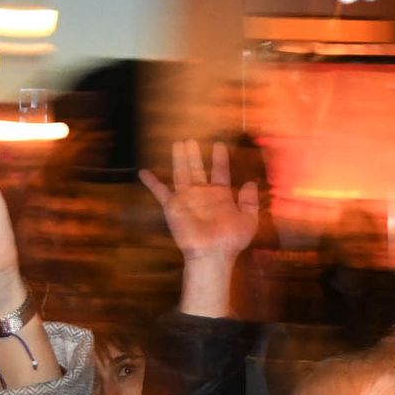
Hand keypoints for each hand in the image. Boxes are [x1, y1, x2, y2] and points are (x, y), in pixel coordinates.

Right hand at [141, 141, 261, 320]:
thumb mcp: (248, 219)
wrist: (213, 254)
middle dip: (194, 155)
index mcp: (220, 196)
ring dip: (178, 159)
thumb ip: (250, 201)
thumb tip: (251, 182)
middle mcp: (202, 194)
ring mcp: (187, 199)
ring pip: (181, 173)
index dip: (219, 158)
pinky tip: (143, 172)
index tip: (218, 144)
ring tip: (177, 143)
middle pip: (197, 169)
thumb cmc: (231, 240)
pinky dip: (151, 182)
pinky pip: (160, 192)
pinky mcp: (173, 206)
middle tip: (191, 140)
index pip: (219, 172)